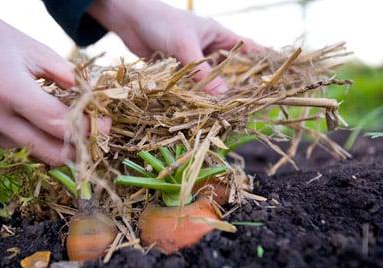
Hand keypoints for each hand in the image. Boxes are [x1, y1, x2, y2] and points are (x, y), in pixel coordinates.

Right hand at [0, 4, 110, 165]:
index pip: (57, 123)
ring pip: (34, 153)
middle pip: (47, 150)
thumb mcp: (37, 50)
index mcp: (7, 88)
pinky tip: (48, 128)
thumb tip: (92, 101)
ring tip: (76, 132)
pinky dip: (38, 142)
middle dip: (78, 150)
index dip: (87, 129)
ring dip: (59, 148)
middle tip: (96, 139)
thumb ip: (67, 77)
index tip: (106, 127)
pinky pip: (18, 148)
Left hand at [89, 0, 259, 93]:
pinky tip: (197, 110)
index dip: (261, 64)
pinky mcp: (175, 71)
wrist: (128, 19)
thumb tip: (222, 98)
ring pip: (207, 81)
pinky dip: (191, 95)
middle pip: (227, 70)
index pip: (247, 49)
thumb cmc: (162, 22)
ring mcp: (192, 61)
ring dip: (210, 95)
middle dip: (234, 87)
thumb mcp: (185, 46)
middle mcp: (207, 49)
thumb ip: (202, 73)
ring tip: (222, 115)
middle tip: (245, 108)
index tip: (272, 82)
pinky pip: (188, 86)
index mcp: (218, 36)